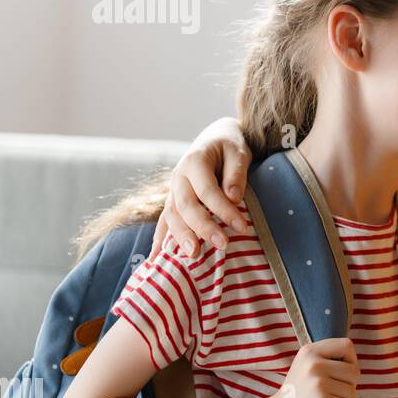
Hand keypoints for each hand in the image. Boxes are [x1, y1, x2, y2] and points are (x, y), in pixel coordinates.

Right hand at [152, 116, 252, 259]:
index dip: (223, 209)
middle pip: (186, 206)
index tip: (242, 226)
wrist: (214, 138)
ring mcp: (173, 189)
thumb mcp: (239, 152)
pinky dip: (160, 239)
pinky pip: (164, 220)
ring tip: (193, 256)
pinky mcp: (173, 200)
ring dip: (181, 236)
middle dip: (203, 227)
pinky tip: (155, 259)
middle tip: (222, 245)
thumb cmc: (230, 146)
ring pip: (171, 215)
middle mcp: (178, 176)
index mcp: (194, 161)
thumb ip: (235, 173)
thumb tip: (233, 197)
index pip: (207, 190)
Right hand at [266, 337, 359, 397]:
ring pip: (352, 391)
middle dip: (349, 386)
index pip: (347, 345)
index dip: (351, 360)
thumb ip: (328, 358)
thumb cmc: (299, 393)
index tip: (340, 373)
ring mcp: (317, 383)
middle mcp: (313, 363)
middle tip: (330, 393)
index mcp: (309, 351)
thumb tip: (355, 361)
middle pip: (354, 371)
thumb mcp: (307, 366)